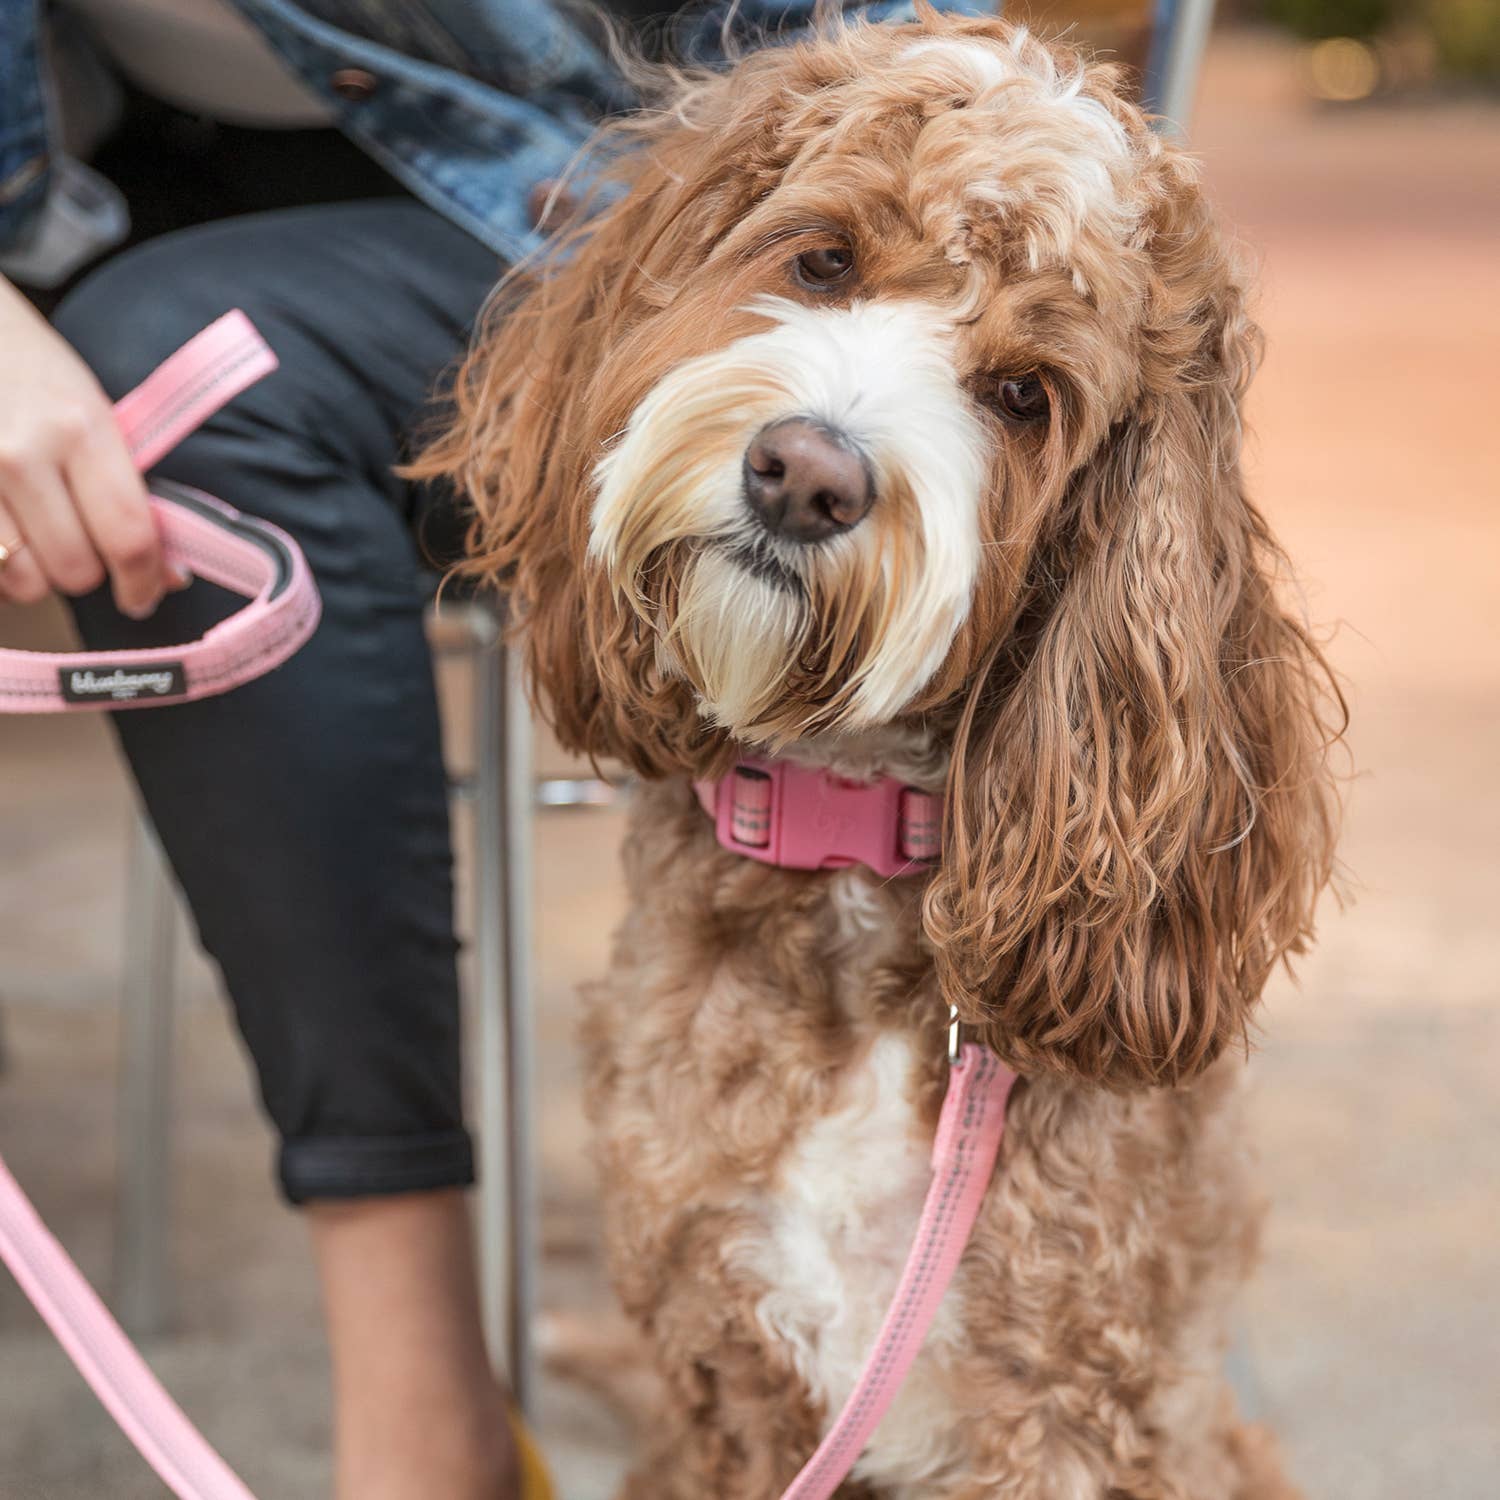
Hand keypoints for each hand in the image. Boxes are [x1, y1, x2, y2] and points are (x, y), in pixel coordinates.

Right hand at [0, 278, 180, 616]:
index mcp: (82, 429)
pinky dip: (1, 570)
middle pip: (76, 570)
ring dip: (40, 575)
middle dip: (89, 571)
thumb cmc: (41, 378)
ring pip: (24, 581)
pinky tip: (9, 540)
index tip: (144, 598)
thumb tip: (170, 578)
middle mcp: (23, 454)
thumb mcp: (101, 418)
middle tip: (84, 545)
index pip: (128, 536)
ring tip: (41, 539)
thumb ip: (134, 495)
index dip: (143, 582)